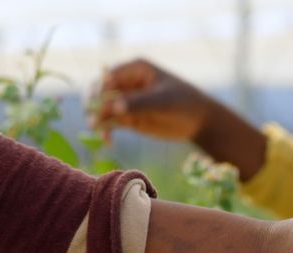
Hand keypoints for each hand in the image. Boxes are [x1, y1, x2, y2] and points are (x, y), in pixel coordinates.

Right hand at [94, 59, 211, 140]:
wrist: (199, 122)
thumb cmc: (184, 103)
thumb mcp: (162, 101)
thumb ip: (138, 103)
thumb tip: (113, 108)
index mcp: (135, 69)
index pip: (108, 76)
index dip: (99, 89)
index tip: (98, 104)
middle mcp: (127, 83)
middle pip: (100, 92)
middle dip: (94, 105)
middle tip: (93, 120)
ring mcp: (126, 101)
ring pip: (103, 108)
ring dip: (97, 120)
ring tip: (98, 132)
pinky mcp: (128, 118)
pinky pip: (110, 123)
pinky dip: (106, 131)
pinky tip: (108, 141)